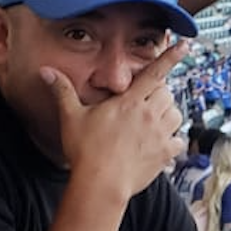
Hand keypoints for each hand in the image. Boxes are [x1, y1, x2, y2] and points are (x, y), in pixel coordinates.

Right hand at [45, 41, 190, 205]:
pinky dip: (172, 140)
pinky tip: (158, 144)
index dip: (171, 56)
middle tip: (144, 102)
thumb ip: (62, 91)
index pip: (155, 72)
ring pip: (176, 114)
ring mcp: (160, 135)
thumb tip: (46, 71)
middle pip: (167, 92)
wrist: (100, 185)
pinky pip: (178, 141)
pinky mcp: (165, 154)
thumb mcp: (71, 117)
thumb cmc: (85, 152)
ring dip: (168, 114)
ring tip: (152, 121)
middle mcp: (149, 115)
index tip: (184, 44)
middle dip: (159, 93)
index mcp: (130, 102)